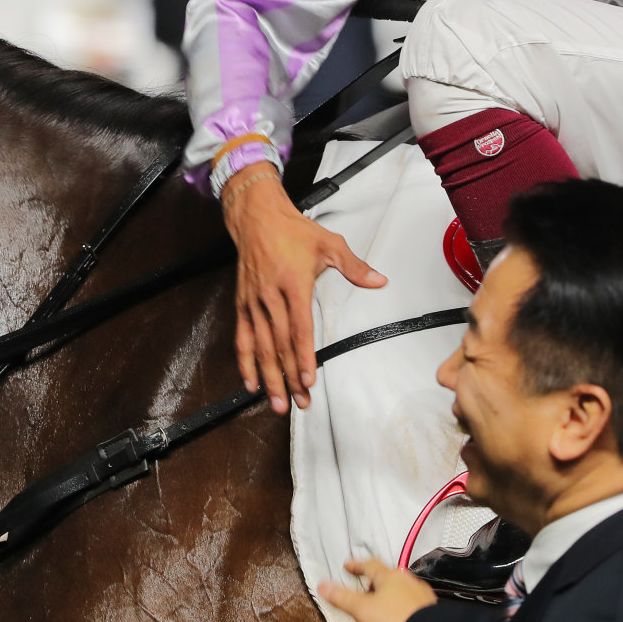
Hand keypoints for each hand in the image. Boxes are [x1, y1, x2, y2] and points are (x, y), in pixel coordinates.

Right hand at [221, 163, 384, 413]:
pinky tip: (251, 383)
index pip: (299, 327)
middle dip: (290, 376)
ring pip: (261, 346)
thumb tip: (380, 281)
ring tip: (277, 403)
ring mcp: (254, 301)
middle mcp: (271, 295)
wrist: (257, 218)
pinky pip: (243, 338)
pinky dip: (245, 362)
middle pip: (280, 344)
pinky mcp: (242, 304)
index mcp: (293, 283)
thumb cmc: (293, 231)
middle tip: (300, 402)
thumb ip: (354, 266)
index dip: (303, 355)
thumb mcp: (329, 244)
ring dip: (269, 377)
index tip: (309, 378)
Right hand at [319, 556, 438, 621]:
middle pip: (387, 576)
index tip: (348, 566)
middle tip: (364, 588)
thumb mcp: (361, 610)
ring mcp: (420, 594)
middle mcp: (406, 580)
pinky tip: (401, 616)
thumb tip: (322, 585)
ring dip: (390, 593)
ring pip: (401, 588)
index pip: (369, 564)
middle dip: (375, 581)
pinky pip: (413, 602)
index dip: (357, 565)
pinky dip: (403, 605)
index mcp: (388, 576)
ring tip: (382, 604)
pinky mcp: (430, 609)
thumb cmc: (393, 621)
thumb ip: (341, 597)